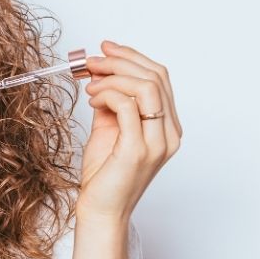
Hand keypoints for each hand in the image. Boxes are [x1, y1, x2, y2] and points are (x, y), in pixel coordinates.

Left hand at [77, 40, 182, 223]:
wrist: (101, 209)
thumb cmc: (104, 174)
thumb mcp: (108, 130)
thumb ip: (111, 104)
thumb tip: (101, 76)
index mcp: (166, 127)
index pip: (159, 78)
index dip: (132, 57)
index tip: (105, 49)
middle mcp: (169, 133)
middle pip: (155, 77)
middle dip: (120, 61)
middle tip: (92, 60)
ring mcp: (157, 142)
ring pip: (146, 87)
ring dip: (114, 75)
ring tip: (90, 82)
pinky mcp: (138, 149)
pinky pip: (128, 106)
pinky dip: (108, 94)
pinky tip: (92, 98)